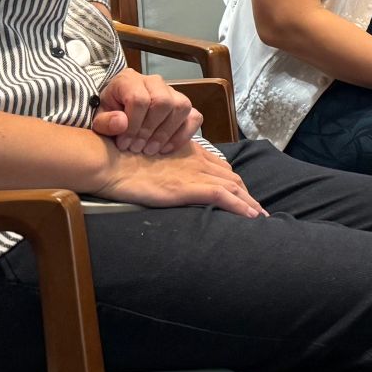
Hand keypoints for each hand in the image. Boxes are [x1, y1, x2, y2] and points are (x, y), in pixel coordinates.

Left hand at [92, 70, 199, 155]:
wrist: (119, 111)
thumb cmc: (109, 114)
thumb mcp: (98, 119)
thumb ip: (105, 122)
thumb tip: (122, 123)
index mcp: (129, 80)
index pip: (139, 99)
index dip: (133, 125)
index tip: (124, 144)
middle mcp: (154, 82)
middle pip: (163, 101)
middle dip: (150, 130)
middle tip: (137, 148)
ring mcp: (172, 92)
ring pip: (181, 107)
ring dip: (167, 133)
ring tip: (151, 150)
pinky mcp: (184, 105)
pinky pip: (195, 117)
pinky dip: (183, 135)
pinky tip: (166, 149)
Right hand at [95, 140, 264, 216]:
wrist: (111, 160)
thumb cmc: (124, 160)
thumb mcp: (151, 159)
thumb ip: (167, 165)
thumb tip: (169, 177)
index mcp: (189, 153)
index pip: (221, 168)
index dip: (235, 183)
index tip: (243, 196)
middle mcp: (197, 161)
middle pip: (232, 178)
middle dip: (247, 195)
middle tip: (258, 211)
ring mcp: (193, 174)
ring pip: (233, 187)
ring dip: (250, 203)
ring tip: (261, 218)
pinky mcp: (187, 187)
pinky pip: (221, 196)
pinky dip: (239, 206)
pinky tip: (250, 217)